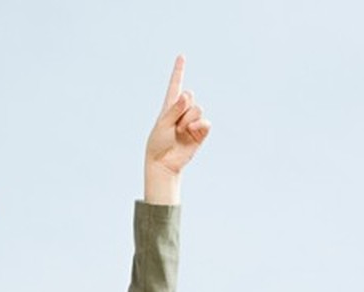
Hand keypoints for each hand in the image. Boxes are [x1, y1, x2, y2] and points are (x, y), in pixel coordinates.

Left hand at [144, 55, 210, 203]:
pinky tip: (190, 132)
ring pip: (197, 109)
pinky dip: (198, 126)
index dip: (178, 71)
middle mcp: (182, 111)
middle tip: (173, 124)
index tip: (181, 56)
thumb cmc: (158, 143)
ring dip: (187, 120)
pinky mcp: (200, 132)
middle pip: (189, 96)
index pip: (175, 85)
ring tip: (179, 132)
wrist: (164, 163)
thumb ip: (175, 108)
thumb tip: (188, 93)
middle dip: (182, 108)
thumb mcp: (163, 123)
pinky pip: (205, 122)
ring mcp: (192, 121)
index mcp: (169, 106)